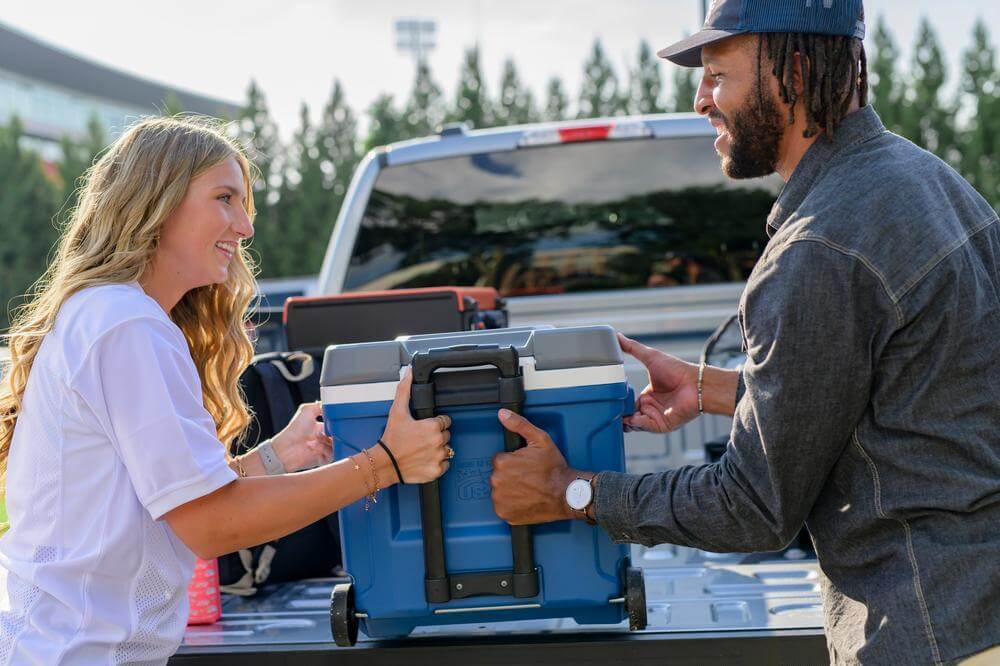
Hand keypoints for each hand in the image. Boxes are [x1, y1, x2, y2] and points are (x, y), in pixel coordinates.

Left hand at [271, 402, 333, 471]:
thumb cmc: (295, 429)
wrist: (287, 448)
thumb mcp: (307, 410)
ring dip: (329, 442)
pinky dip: (326, 451)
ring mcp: (323, 449)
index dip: (338, 424)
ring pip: (337, 446)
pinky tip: (315, 448)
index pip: (336, 426)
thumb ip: (319, 406)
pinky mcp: (322, 459)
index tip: (338, 423)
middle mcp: (322, 439)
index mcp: (320, 428)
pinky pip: (332, 456)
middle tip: (331, 433)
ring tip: (318, 440)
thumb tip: (330, 406)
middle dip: (336, 434)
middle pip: (339, 436)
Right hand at [380, 368, 452, 484]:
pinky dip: (437, 463)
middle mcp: (438, 441)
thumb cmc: (391, 438)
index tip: (425, 427)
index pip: (445, 421)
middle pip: (446, 435)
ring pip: (446, 449)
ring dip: (437, 449)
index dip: (435, 423)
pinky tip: (425, 459)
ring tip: (422, 449)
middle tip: (421, 438)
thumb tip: (409, 371)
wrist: (384, 464)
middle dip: (436, 436)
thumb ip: (405, 389)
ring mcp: (438, 457)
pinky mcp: (437, 471)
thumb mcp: (397, 411)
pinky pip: (446, 464)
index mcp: (433, 426)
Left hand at [490, 409, 576, 524]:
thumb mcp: (541, 440)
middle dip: (511, 476)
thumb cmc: (554, 469)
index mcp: (502, 463)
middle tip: (529, 478)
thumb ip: (519, 424)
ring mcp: (500, 500)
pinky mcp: (505, 514)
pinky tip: (526, 500)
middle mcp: (497, 481)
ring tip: (529, 489)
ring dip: (510, 490)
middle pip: (499, 476)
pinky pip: (503, 507)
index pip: (500, 460)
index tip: (526, 466)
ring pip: (500, 491)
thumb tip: (503, 414)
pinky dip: (512, 505)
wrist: (567, 494)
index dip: (514, 462)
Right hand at [618, 332, 698, 433]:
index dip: (618, 402)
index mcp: (647, 396)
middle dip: (619, 415)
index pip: (627, 403)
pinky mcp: (662, 425)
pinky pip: (645, 427)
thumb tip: (617, 336)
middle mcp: (650, 408)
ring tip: (619, 415)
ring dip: (626, 421)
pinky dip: (637, 424)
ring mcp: (656, 417)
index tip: (608, 399)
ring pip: (634, 424)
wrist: (695, 383)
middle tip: (609, 410)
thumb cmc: (677, 370)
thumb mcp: (650, 356)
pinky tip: (631, 418)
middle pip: (628, 416)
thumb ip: (632, 348)